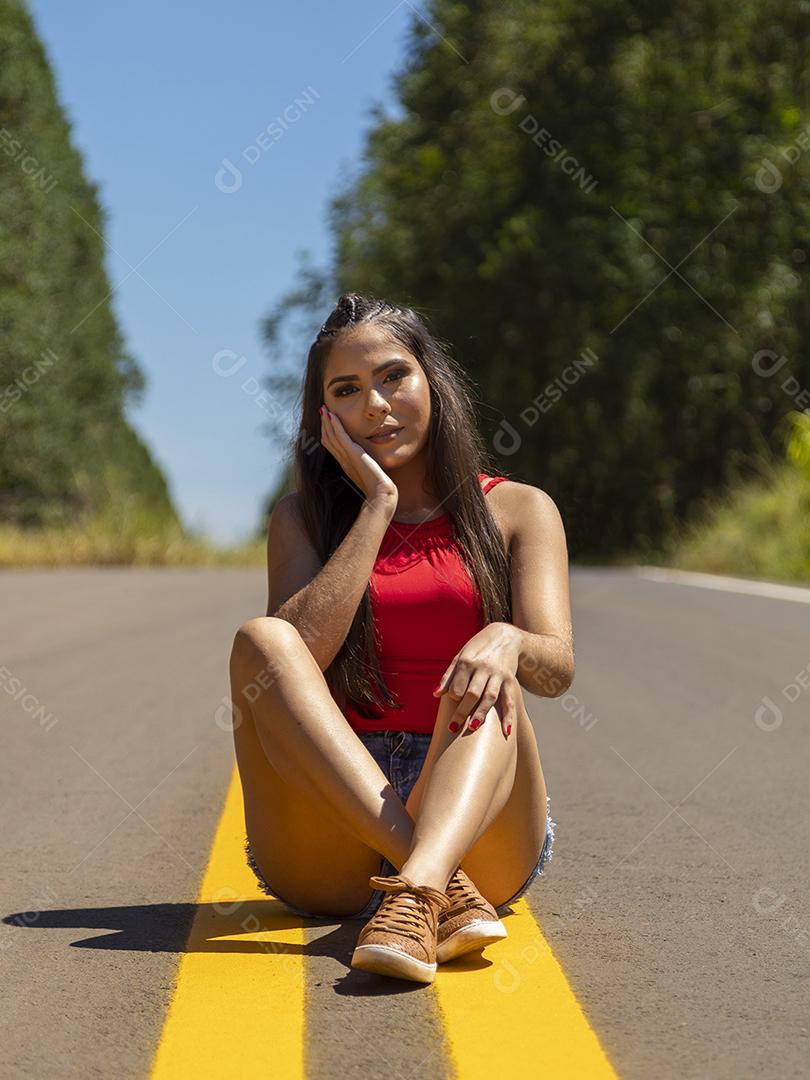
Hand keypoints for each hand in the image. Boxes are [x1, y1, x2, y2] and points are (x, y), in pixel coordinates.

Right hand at [319, 405, 397, 505]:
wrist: (380, 494)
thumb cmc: (377, 489)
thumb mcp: (369, 474)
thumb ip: (366, 468)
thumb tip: (370, 464)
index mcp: (345, 464)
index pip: (332, 445)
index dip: (327, 433)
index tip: (326, 421)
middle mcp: (343, 460)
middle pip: (328, 439)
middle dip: (324, 424)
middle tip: (321, 410)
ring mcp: (346, 457)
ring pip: (331, 436)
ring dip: (327, 422)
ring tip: (324, 409)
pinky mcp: (352, 454)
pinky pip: (341, 437)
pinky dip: (336, 425)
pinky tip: (332, 415)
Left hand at [432, 622, 521, 738]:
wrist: (505, 637)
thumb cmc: (477, 649)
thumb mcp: (461, 656)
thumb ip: (449, 676)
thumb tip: (435, 695)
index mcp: (467, 662)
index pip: (457, 685)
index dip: (453, 696)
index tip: (452, 702)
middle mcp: (483, 668)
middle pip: (472, 693)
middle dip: (462, 711)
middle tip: (452, 728)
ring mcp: (498, 674)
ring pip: (489, 697)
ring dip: (481, 714)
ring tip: (472, 729)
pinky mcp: (510, 680)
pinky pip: (509, 700)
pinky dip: (508, 716)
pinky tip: (506, 731)